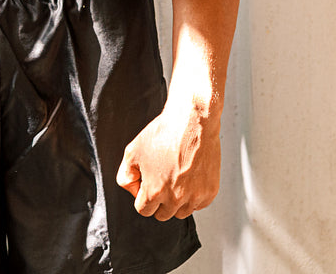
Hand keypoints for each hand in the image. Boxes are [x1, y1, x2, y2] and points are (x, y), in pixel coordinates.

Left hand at [115, 103, 220, 219]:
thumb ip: (125, 176)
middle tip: (162, 178)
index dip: (143, 196)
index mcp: (155, 192)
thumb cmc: (165, 133)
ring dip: (177, 200)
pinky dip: (194, 195)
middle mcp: (176, 199)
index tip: (148, 184)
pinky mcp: (210, 192)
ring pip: (182, 212)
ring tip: (176, 176)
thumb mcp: (132, 151)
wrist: (192, 120)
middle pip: (163, 214)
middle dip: (159, 200)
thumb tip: (133, 189)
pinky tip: (190, 176)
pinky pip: (199, 204)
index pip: (144, 210)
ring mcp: (195, 196)